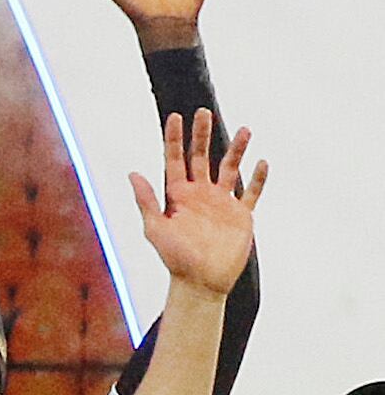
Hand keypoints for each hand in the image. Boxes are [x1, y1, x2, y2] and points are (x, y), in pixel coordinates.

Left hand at [130, 110, 263, 296]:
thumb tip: (132, 173)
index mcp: (177, 196)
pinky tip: (262, 162)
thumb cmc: (174, 258)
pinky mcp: (241, 215)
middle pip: (201, 157)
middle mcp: (200, 194)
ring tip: (244, 129)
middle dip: (201, 135)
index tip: (174, 117)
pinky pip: (253, 193)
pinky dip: (259, 178)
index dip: (173, 139)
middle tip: (202, 111)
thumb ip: (146, 201)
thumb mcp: (155, 228)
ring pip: (230, 169)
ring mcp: (222, 203)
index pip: (174, 160)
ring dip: (237, 150)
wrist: (201, 282)